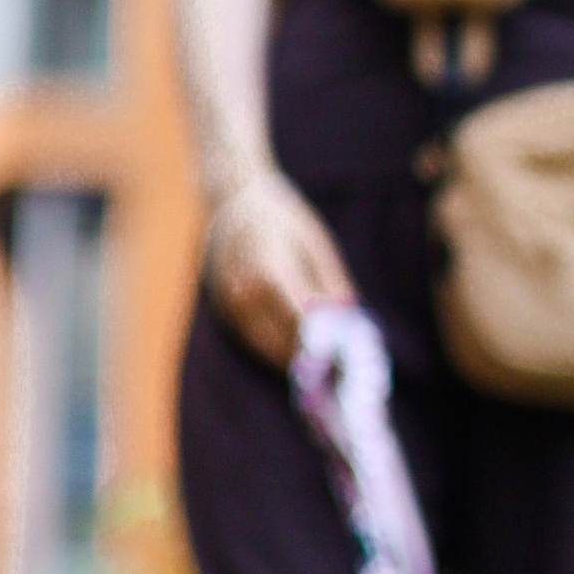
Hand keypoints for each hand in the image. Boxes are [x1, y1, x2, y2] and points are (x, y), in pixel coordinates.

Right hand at [203, 173, 355, 367]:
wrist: (235, 203)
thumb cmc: (284, 220)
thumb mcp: (318, 244)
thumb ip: (332, 284)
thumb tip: (348, 321)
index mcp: (273, 270)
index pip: (303, 321)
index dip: (327, 345)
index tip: (349, 360)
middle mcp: (246, 291)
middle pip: (286, 340)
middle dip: (316, 358)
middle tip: (344, 370)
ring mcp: (231, 304)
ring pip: (269, 348)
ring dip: (297, 359)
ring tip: (327, 367)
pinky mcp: (224, 312)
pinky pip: (254, 342)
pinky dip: (277, 351)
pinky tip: (300, 352)